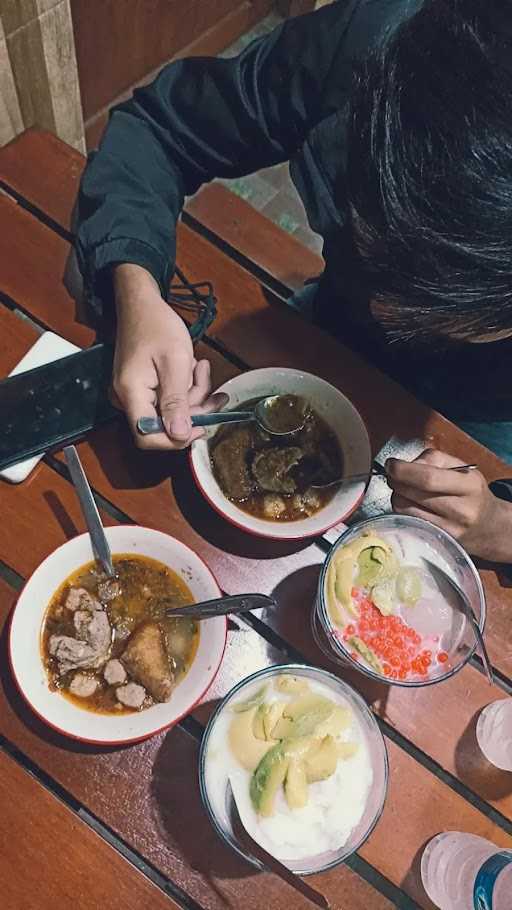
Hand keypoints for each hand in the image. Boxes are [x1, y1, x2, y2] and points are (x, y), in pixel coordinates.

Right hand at [113, 264, 226, 448]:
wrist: (141, 304)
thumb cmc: (155, 324)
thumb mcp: (175, 362)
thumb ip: (177, 401)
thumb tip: (180, 435)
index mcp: (131, 393)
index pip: (148, 437)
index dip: (175, 439)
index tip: (201, 428)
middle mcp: (128, 398)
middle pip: (164, 425)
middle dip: (193, 410)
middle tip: (212, 391)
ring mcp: (136, 394)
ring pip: (172, 412)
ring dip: (194, 395)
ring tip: (201, 370)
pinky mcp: (144, 389)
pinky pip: (169, 400)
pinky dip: (186, 389)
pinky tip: (194, 370)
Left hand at [386, 448, 511, 560]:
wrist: (488, 527)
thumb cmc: (471, 493)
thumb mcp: (462, 469)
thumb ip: (433, 459)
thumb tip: (405, 464)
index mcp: (469, 486)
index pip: (428, 478)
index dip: (403, 470)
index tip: (391, 464)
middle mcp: (461, 510)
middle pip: (413, 493)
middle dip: (396, 480)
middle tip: (394, 475)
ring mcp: (448, 529)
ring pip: (404, 508)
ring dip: (397, 495)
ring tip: (405, 489)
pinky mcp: (437, 540)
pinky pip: (407, 521)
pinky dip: (402, 509)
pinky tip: (410, 504)